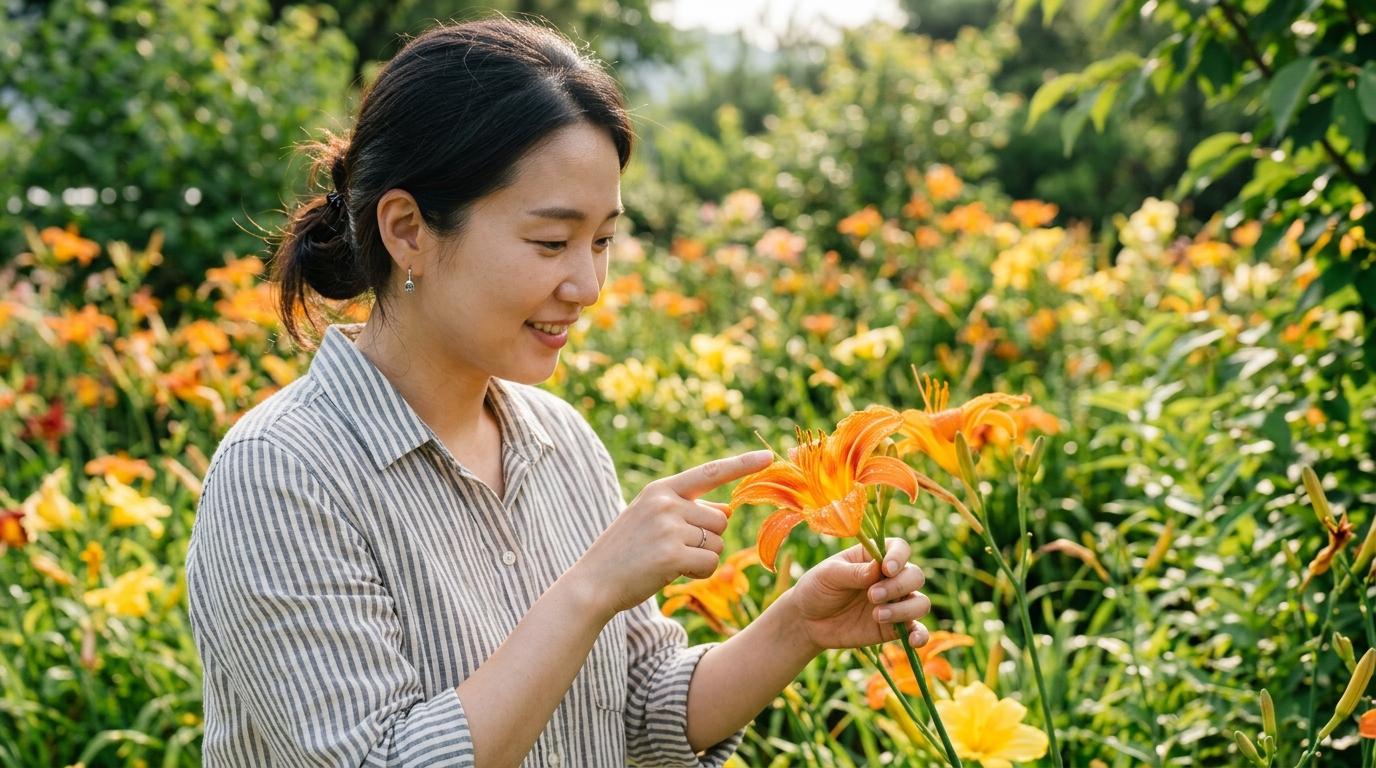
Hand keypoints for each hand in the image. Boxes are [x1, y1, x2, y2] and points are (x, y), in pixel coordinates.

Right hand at [574, 449, 774, 618]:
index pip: (709, 473)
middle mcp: (666, 503)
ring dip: (702, 558)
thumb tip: (726, 511)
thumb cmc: (625, 553)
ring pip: (717, 544)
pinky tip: (671, 574)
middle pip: (720, 520)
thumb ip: (686, 510)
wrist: (592, 582)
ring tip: (667, 562)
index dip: (741, 465)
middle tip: (672, 550)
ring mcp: (669, 527)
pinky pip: (710, 564)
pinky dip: (698, 574)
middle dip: (707, 539)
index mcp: (660, 490)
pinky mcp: (673, 555)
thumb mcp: (651, 520)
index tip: (768, 457)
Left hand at [785, 538, 929, 652]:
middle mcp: (890, 578)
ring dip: (904, 609)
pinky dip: (922, 636)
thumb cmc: (817, 588)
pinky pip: (918, 631)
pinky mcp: (894, 628)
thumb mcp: (829, 575)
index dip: (899, 557)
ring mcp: (895, 603)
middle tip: (872, 596)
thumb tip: (878, 569)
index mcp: (874, 557)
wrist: (807, 622)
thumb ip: (853, 572)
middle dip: (898, 586)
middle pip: (915, 576)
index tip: (886, 569)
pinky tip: (913, 642)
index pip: (900, 549)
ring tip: (876, 615)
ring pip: (920, 603)